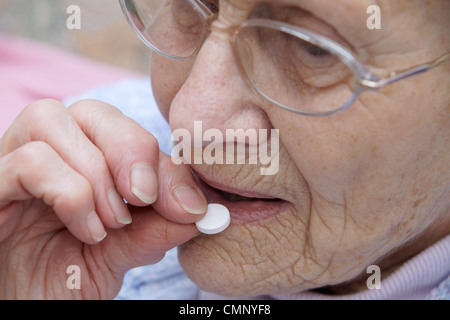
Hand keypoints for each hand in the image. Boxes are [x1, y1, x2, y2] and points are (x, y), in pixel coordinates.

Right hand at [0, 99, 205, 298]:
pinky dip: (71, 194)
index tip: (188, 207)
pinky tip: (86, 231)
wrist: (18, 309)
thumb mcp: (121, 254)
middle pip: (92, 110)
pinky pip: (30, 160)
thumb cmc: (61, 280)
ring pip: (53, 119)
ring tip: (111, 224)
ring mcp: (12, 162)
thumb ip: (157, 228)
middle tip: (143, 200)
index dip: (165, 164)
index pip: (127, 133)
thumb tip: (202, 209)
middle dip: (131, 151)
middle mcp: (47, 153)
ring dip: (97, 174)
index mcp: (82, 162)